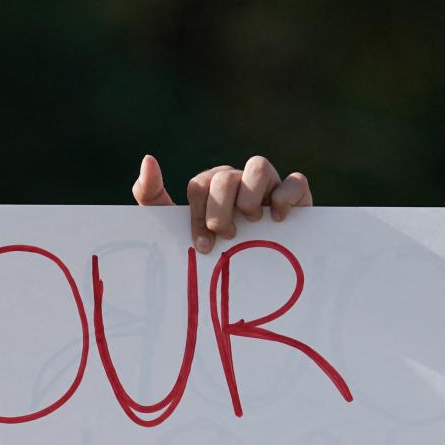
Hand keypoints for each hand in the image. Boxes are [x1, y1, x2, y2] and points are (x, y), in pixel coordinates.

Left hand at [131, 153, 313, 253]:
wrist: (254, 285)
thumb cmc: (213, 254)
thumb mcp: (173, 229)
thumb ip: (151, 196)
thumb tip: (149, 158)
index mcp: (210, 188)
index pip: (199, 186)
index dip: (199, 215)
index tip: (203, 245)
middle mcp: (238, 182)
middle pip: (225, 177)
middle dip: (221, 210)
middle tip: (227, 235)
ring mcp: (267, 187)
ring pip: (259, 166)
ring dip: (250, 196)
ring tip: (251, 222)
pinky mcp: (295, 197)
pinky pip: (295, 182)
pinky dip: (286, 196)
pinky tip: (277, 218)